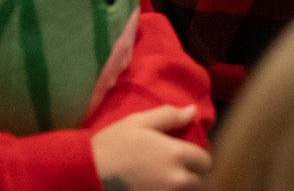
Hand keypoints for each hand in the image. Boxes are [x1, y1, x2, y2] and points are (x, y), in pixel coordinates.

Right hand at [91, 105, 209, 190]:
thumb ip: (170, 116)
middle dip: (191, 174)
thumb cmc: (113, 143)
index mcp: (176, 154)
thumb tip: (192, 111)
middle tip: (178, 167)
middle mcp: (175, 178)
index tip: (189, 155)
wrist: (89, 172)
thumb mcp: (139, 121)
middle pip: (198, 181)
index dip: (198, 157)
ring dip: (181, 186)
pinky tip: (156, 185)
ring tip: (166, 177)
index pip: (204, 161)